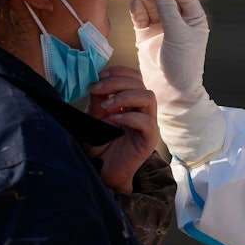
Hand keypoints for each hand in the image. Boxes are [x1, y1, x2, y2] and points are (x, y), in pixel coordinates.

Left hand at [86, 65, 158, 193]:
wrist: (104, 172)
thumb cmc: (101, 146)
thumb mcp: (95, 118)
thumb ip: (98, 100)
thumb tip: (96, 80)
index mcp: (132, 102)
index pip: (134, 76)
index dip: (118, 72)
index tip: (98, 76)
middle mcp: (143, 110)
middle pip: (140, 83)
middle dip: (116, 81)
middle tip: (97, 88)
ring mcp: (148, 124)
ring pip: (148, 97)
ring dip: (125, 96)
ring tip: (106, 105)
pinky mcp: (149, 139)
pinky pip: (147, 122)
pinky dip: (130, 116)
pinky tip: (113, 119)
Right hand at [129, 0, 225, 164]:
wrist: (171, 92)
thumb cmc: (183, 65)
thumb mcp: (179, 36)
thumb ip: (169, 12)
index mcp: (194, 19)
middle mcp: (178, 20)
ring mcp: (161, 27)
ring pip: (151, 5)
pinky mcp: (146, 35)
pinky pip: (140, 16)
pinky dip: (136, 8)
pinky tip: (134, 3)